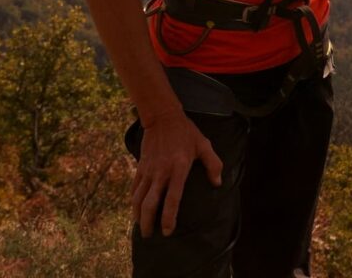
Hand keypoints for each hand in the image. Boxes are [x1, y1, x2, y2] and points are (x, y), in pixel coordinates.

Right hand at [133, 109, 221, 236]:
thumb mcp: (204, 145)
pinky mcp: (141, 166)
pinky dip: (134, 201)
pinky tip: (136, 210)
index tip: (168, 231)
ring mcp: (149, 170)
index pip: (172, 198)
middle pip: (150, 203)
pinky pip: (135, 188)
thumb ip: (213, 164)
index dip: (169, 217)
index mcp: (178, 168)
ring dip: (138, 215)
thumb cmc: (186, 133)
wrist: (162, 117)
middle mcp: (161, 172)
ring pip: (138, 198)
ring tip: (141, 227)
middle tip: (150, 235)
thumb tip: (217, 183)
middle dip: (148, 222)